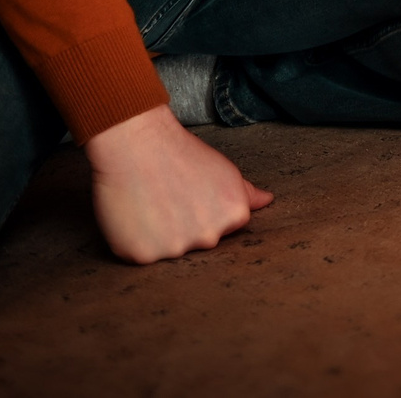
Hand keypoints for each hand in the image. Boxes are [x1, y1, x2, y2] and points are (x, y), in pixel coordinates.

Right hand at [83, 103, 272, 264]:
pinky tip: (134, 214)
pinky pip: (139, 256)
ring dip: (157, 235)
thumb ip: (246, 192)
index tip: (189, 195)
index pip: (223, 229)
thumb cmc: (180, 153)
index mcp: (234, 216)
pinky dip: (133, 240)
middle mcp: (210, 237)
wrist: (137, 144)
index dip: (202, 211)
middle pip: (196, 243)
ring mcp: (177, 248)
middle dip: (182, 226)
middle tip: (167, 197)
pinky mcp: (143, 255)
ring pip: (167, 252)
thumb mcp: (223, 169)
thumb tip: (267, 201)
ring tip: (150, 202)